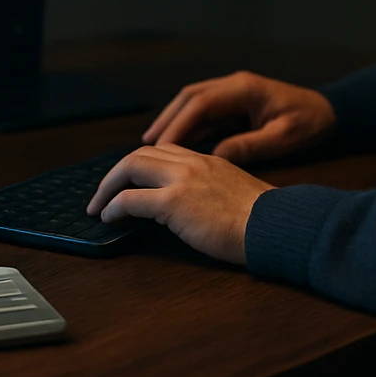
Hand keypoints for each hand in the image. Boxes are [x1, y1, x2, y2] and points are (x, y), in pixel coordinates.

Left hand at [85, 144, 273, 264]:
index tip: (130, 181)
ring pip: (130, 168)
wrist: (275, 225)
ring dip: (109, 187)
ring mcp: (182, 180)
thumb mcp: (236, 193)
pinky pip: (131, 199)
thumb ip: (213, 190)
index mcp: (207, 160)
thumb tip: (196, 207)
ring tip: (99, 206)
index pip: (164, 151)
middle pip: (141, 154)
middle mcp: (192, 163)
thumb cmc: (264, 220)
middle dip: (116, 172)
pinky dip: (114, 206)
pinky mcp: (174, 202)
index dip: (141, 164)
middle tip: (104, 193)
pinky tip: (110, 218)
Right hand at [143, 70, 336, 165]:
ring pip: (193, 102)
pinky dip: (188, 125)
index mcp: (244, 89)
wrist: (330, 111)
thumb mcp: (282, 139)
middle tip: (145, 145)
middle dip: (166, 120)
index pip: (201, 104)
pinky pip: (204, 111)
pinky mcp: (235, 102)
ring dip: (173, 121)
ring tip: (152, 146)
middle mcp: (234, 85)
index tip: (159, 147)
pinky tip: (176, 144)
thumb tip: (215, 156)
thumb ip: (249, 146)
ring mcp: (233, 91)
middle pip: (190, 98)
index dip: (178, 124)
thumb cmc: (309, 123)